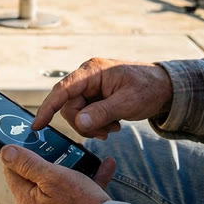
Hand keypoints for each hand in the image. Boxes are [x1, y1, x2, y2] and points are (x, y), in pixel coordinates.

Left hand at [1, 145, 116, 203]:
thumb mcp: (52, 177)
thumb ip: (27, 164)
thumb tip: (5, 151)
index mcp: (26, 200)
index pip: (11, 170)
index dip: (19, 152)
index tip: (31, 137)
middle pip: (36, 177)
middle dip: (50, 159)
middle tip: (62, 145)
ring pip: (60, 185)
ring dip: (73, 168)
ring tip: (85, 154)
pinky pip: (77, 196)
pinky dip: (89, 181)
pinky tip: (106, 166)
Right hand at [32, 58, 172, 138]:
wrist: (165, 89)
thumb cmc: (149, 89)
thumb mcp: (127, 103)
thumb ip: (102, 112)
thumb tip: (78, 123)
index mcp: (93, 71)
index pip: (63, 90)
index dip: (48, 107)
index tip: (37, 126)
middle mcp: (88, 77)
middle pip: (70, 107)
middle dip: (85, 124)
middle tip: (107, 132)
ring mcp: (91, 88)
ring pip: (78, 114)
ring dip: (93, 126)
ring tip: (114, 127)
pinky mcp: (95, 97)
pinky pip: (86, 115)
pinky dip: (98, 124)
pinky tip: (114, 124)